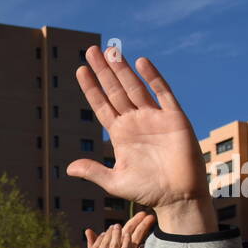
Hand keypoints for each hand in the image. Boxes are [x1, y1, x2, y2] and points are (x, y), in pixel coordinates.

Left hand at [68, 47, 213, 232]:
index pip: (101, 105)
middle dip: (103, 71)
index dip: (91, 88)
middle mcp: (135, 121)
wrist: (179, 197)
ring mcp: (155, 117)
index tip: (80, 70)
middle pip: (115, 91)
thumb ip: (93, 171)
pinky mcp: (174, 118)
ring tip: (110, 50)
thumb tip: (68, 168)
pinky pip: (163, 93)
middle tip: (91, 51)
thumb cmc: (148, 191)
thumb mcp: (115, 182)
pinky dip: (153, 77)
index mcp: (120, 134)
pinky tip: (140, 62)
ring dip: (123, 69)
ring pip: (135, 87)